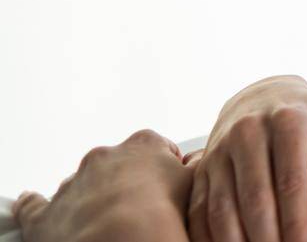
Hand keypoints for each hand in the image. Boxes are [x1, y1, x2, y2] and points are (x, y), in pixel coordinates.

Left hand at [13, 129, 191, 241]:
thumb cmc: (163, 218)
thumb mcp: (197, 184)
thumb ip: (199, 167)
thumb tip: (202, 159)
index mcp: (143, 146)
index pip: (159, 150)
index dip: (166, 172)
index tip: (170, 192)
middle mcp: (105, 157)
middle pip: (118, 166)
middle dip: (127, 185)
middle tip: (141, 213)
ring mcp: (72, 185)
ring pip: (82, 187)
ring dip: (91, 201)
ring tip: (108, 228)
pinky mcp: (44, 214)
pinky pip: (35, 205)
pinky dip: (40, 207)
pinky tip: (49, 215)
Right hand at [188, 74, 306, 241]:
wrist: (258, 94)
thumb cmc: (300, 114)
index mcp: (285, 120)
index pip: (291, 178)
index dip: (297, 218)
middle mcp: (247, 133)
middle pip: (255, 197)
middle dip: (268, 237)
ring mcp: (219, 150)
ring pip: (222, 206)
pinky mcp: (201, 167)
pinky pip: (198, 208)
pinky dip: (208, 237)